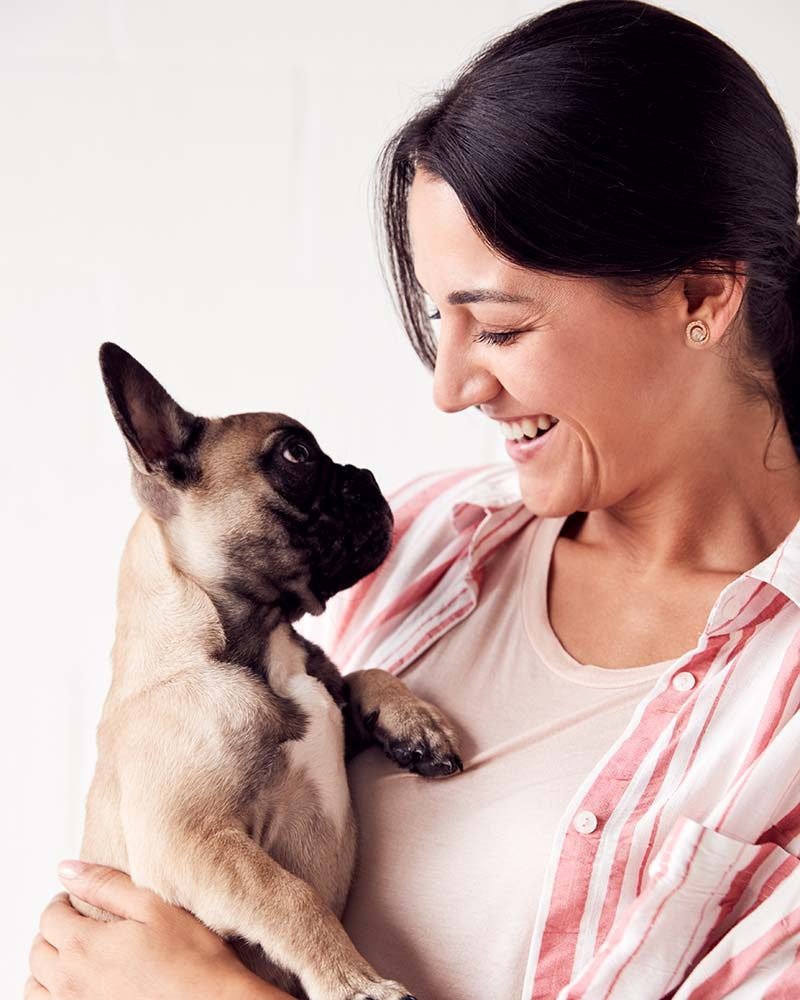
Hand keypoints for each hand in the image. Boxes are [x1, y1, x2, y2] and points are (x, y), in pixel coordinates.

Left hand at [25, 859, 267, 999]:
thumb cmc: (191, 958)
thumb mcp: (153, 907)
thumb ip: (106, 886)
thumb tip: (67, 869)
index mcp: (84, 946)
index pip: (50, 916)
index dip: (63, 901)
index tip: (78, 897)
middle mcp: (70, 982)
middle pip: (38, 951)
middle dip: (53, 930)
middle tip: (78, 922)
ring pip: (35, 987)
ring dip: (47, 966)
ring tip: (75, 955)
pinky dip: (53, 993)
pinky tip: (80, 984)